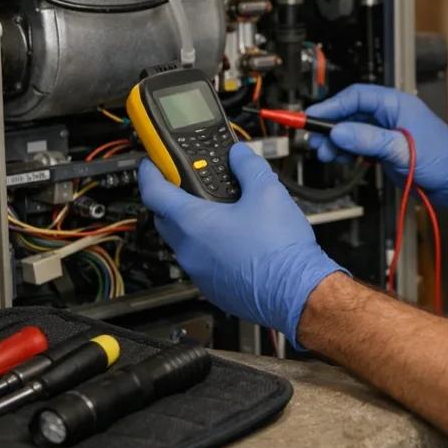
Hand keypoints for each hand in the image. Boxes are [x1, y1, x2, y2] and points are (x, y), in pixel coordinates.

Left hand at [138, 143, 346, 348]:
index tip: (152, 163)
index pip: (154, 193)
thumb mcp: (268, 191)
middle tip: (190, 183)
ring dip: (195, 224)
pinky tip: (237, 239)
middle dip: (172, 198)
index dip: (150, 172)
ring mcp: (200, 273)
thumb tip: (239, 155)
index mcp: (193, 223)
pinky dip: (211, 246)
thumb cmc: (279, 249)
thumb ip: (248, 166)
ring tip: (223, 211)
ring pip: (186, 241)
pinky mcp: (215, 288)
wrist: (297, 292)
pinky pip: (203, 261)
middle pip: (165, 218)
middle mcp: (189, 250)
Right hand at [306, 84, 447, 220]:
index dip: (332, 106)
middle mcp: (391, 115)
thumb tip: (339, 131)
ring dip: (337, 141)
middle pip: (351, 113)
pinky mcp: (388, 149)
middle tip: (315, 141)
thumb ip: (368, 139)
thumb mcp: (401, 150)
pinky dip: (347, 151)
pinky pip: (361, 145)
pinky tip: (339, 159)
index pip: (356, 96)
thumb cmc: (444, 161)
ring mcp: (389, 132)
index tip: (312, 118)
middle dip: (331, 127)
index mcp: (397, 104)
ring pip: (353, 130)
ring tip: (325, 154)